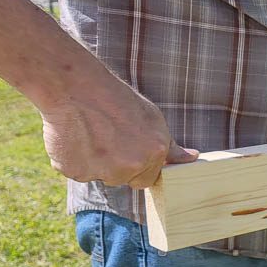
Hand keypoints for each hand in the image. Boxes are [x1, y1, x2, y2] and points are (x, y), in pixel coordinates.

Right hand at [40, 79, 198, 188]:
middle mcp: (131, 166)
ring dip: (95, 163)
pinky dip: (74, 160)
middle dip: (116, 165)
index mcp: (154, 154)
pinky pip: (76, 173)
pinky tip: (74, 136)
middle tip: (106, 137)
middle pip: (122, 179)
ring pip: (99, 176)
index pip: (146, 179)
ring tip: (90, 133)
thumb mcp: (153, 119)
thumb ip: (170, 146)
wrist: (78, 87)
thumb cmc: (117, 100)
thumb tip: (192, 158)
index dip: (136, 166)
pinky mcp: (75, 172)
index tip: (125, 148)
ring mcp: (102, 171)